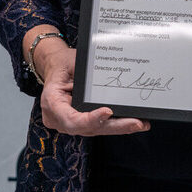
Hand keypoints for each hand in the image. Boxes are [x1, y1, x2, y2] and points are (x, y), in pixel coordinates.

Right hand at [26, 29, 149, 136]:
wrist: (56, 66)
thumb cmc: (63, 64)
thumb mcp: (71, 62)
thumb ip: (84, 73)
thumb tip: (105, 78)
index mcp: (52, 104)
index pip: (71, 119)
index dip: (90, 119)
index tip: (108, 112)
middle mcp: (60, 119)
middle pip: (88, 129)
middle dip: (114, 127)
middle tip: (136, 123)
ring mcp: (70, 124)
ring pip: (96, 130)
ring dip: (119, 127)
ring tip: (140, 123)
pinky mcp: (81, 122)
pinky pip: (98, 126)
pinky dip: (115, 124)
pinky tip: (133, 122)